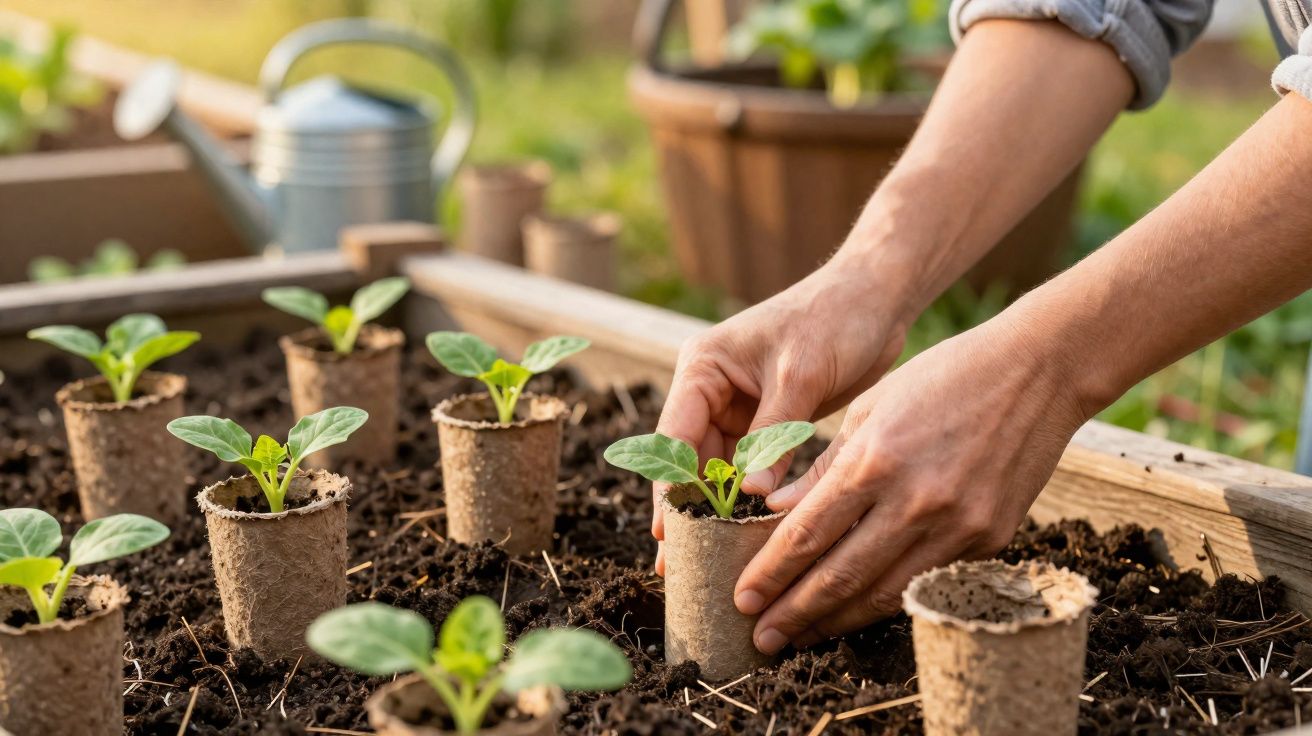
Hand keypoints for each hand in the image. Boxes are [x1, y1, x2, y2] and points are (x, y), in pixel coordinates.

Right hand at [652, 253, 914, 573]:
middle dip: (687, 511)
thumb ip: (771, 435)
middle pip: (688, 460)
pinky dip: (748, 499)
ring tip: (705, 561)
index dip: (669, 489)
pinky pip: (749, 468)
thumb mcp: (799, 376)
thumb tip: (748, 496)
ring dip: (715, 511)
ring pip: (717, 470)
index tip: (666, 534)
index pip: (673, 436)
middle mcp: (711, 389)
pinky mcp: (766, 422)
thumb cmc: (834, 319)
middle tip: (677, 565)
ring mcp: (738, 407)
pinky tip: (745, 536)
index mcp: (703, 367)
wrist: (875, 298)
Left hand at [732, 314, 1091, 653]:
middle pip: (839, 577)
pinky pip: (926, 583)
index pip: (807, 535)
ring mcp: (957, 526)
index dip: (770, 574)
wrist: (1039, 372)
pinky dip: (887, 602)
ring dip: (836, 621)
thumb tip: (776, 514)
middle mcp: (914, 501)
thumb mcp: (870, 407)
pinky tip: (858, 613)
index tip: (743, 598)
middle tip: (761, 638)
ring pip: (883, 594)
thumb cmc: (943, 378)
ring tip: (801, 636)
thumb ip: (823, 466)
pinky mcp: (990, 539)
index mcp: (874, 460)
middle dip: (793, 613)